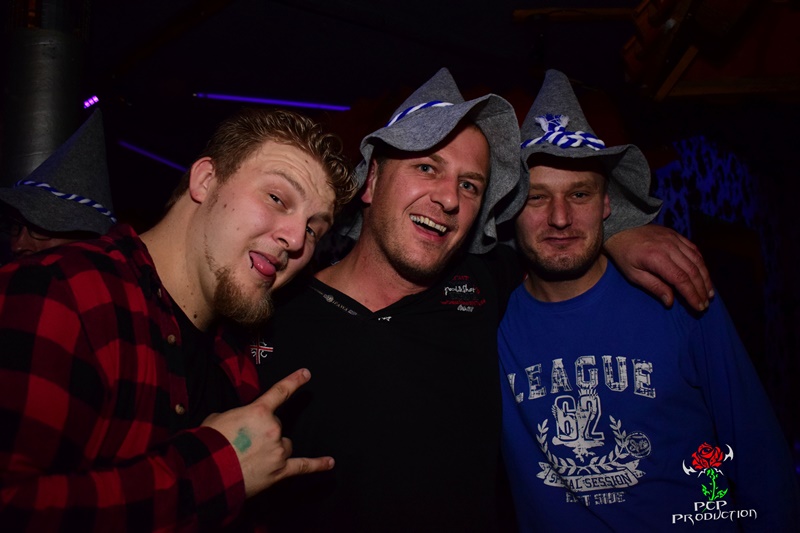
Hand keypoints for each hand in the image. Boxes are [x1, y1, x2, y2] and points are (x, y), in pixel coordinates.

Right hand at [202, 368, 333, 497]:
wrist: (207, 473)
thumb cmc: (210, 444)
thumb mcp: (218, 419)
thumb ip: (236, 417)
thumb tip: (238, 427)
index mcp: (258, 412)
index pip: (280, 392)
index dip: (294, 381)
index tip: (306, 374)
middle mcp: (273, 429)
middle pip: (277, 427)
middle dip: (263, 434)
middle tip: (242, 444)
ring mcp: (278, 451)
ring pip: (284, 446)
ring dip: (273, 450)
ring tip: (251, 459)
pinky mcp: (279, 471)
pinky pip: (302, 466)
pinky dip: (317, 465)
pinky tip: (329, 463)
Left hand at [604, 224, 712, 310]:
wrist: (621, 227)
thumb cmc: (623, 253)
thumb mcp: (633, 274)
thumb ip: (653, 286)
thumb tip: (670, 302)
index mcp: (657, 258)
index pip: (681, 279)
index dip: (692, 294)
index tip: (698, 307)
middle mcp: (669, 247)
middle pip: (692, 271)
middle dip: (701, 289)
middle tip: (705, 304)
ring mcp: (674, 239)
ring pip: (697, 260)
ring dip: (705, 278)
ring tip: (709, 293)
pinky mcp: (676, 235)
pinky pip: (694, 249)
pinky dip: (701, 263)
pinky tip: (704, 274)